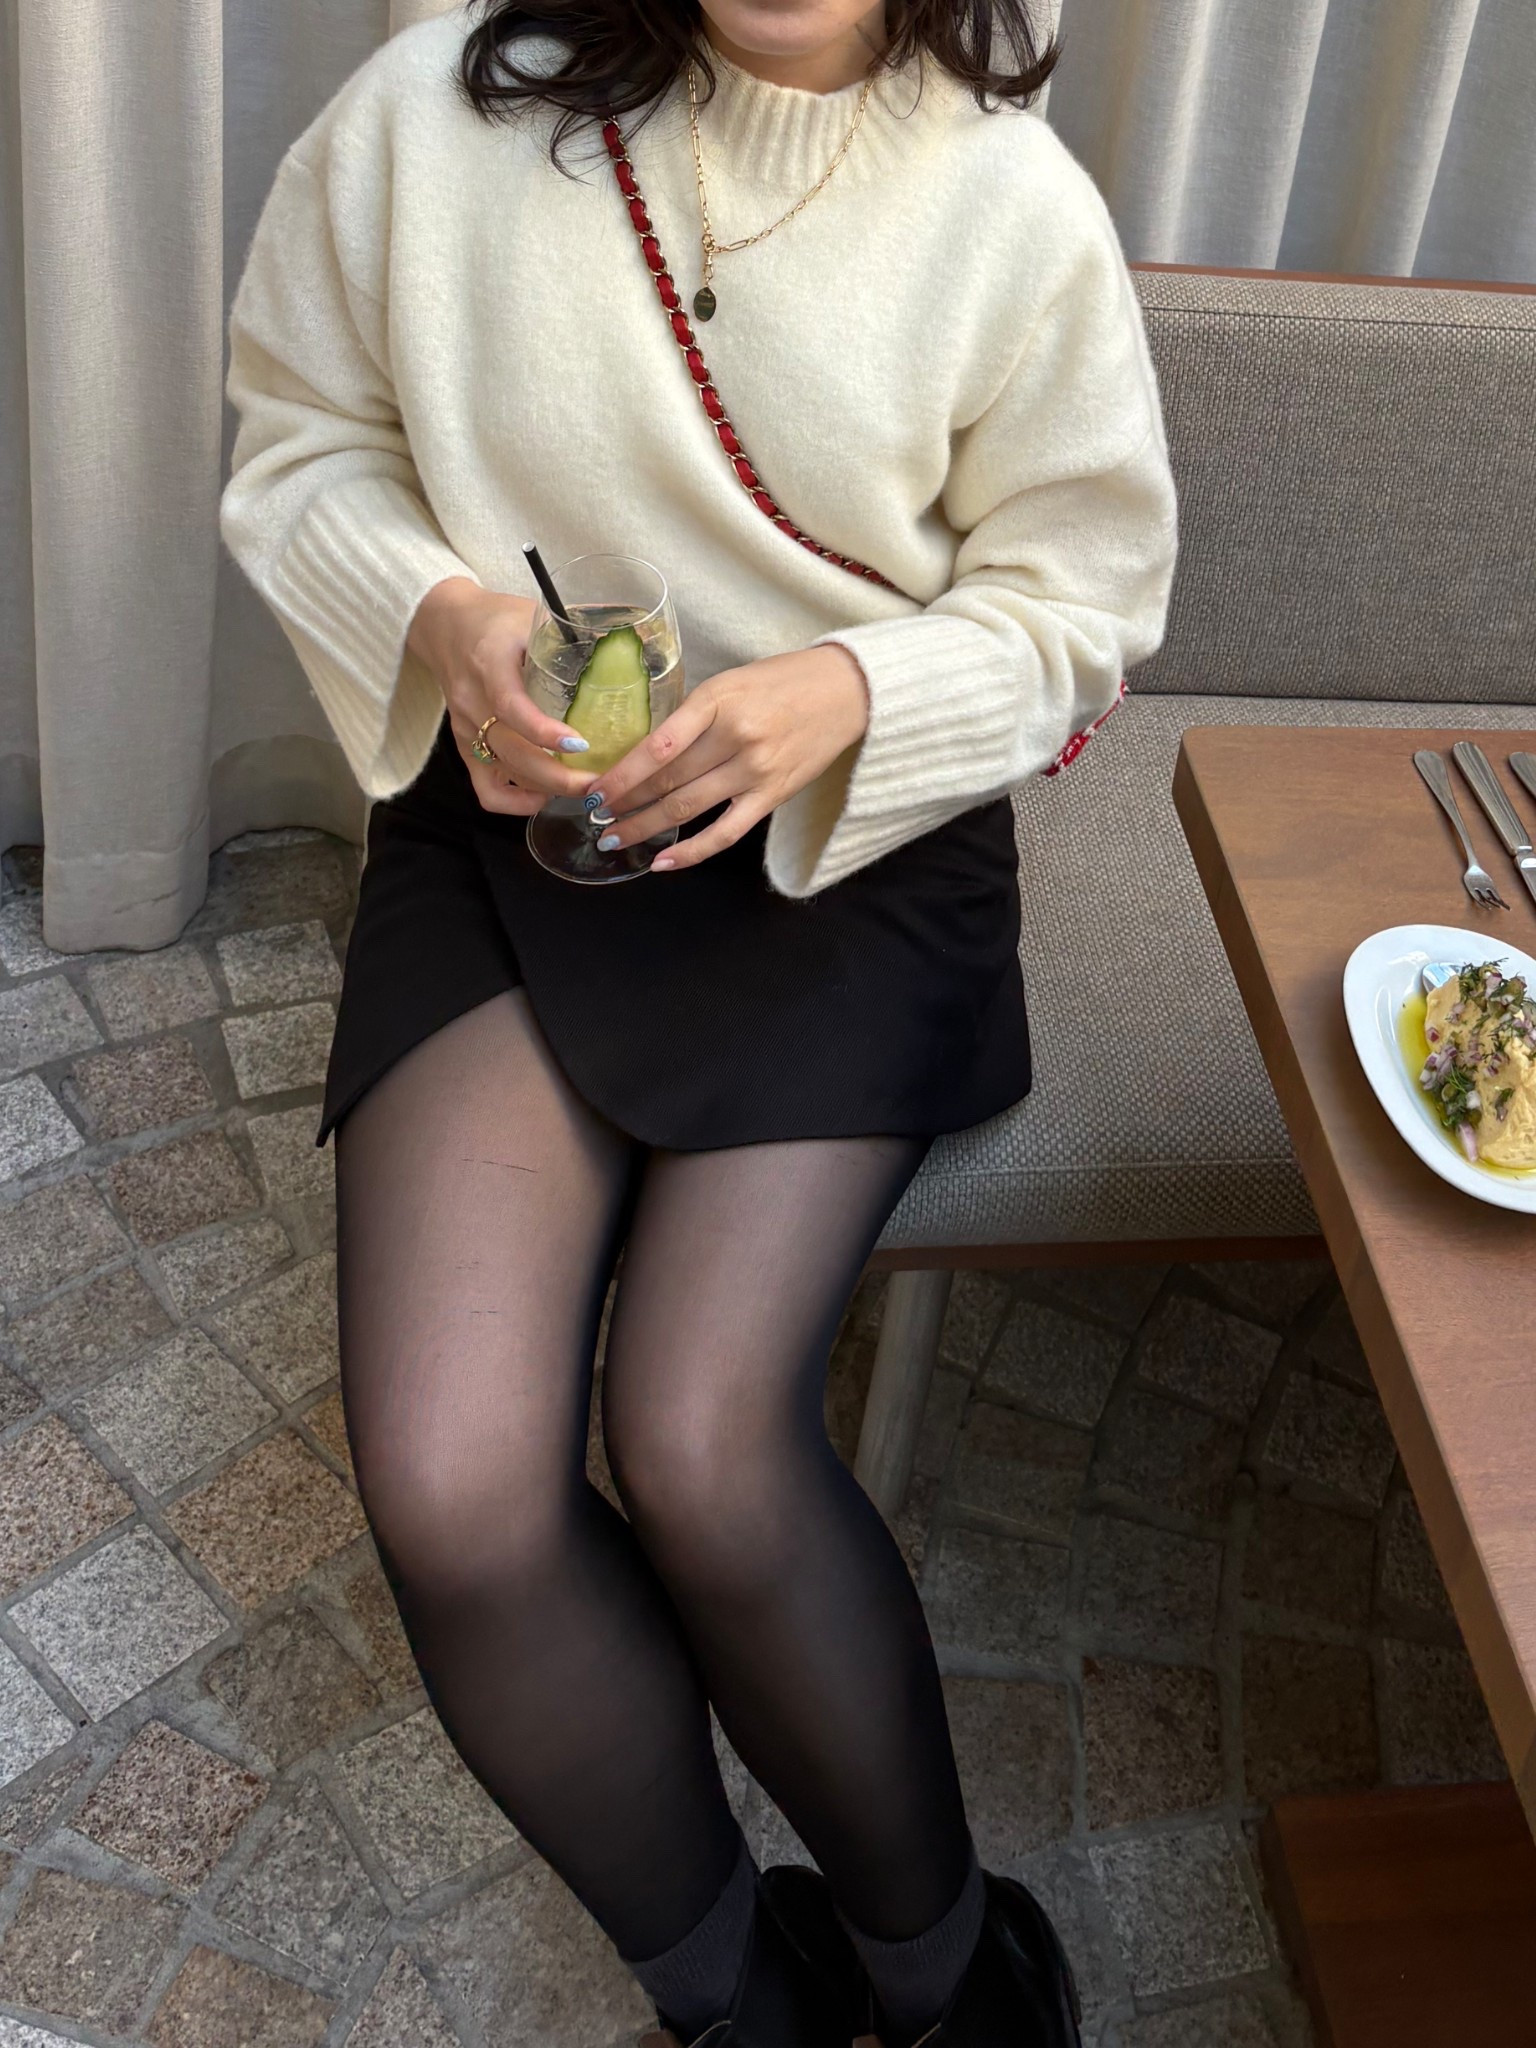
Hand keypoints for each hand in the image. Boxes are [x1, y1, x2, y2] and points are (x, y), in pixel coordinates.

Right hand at [405, 577, 597, 815]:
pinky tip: (544, 796)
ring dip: (548, 789)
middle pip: (513, 753)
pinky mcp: (464, 747)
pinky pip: (486, 790)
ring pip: (505, 775)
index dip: (544, 732)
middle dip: (560, 777)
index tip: (582, 743)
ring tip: (586, 788)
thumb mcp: (532, 616)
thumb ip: (572, 635)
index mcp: (489, 663)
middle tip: (600, 782)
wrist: (445, 625)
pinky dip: (516, 802)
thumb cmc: (496, 619)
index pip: (512, 707)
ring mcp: (466, 729)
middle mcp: (473, 702)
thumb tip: (626, 651)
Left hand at [579, 644, 870, 870]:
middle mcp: (735, 737)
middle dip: (624, 802)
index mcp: (718, 701)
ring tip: (614, 839)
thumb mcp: (729, 682)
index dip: (621, 774)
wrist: (847, 691)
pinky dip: (692, 850)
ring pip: (688, 807)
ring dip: (645, 827)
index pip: (658, 746)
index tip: (594, 789)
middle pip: (667, 780)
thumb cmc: (782, 681)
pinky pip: (726, 833)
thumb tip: (645, 751)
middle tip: (594, 817)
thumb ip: (692, 715)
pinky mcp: (773, 796)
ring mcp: (755, 771)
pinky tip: (663, 861)